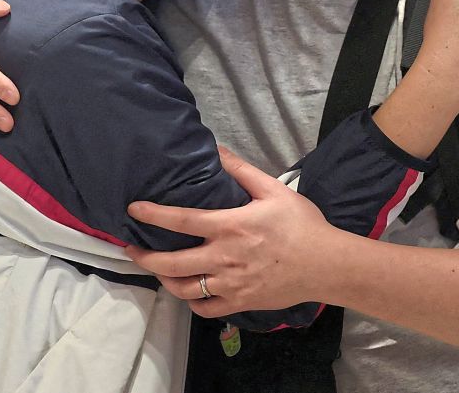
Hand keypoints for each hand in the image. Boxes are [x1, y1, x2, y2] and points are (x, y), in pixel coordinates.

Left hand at [124, 146, 333, 316]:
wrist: (327, 265)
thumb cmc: (301, 224)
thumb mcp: (273, 190)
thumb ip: (241, 171)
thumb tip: (216, 149)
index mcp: (230, 227)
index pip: (181, 221)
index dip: (153, 215)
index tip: (133, 210)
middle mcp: (224, 258)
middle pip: (172, 264)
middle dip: (145, 257)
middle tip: (131, 249)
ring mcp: (230, 285)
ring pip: (184, 290)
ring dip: (164, 279)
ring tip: (156, 269)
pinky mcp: (240, 303)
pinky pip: (205, 309)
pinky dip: (191, 302)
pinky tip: (188, 291)